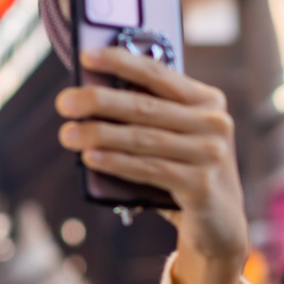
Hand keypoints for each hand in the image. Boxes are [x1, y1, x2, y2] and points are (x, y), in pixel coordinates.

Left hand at [57, 47, 248, 283]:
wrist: (219, 228)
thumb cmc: (185, 173)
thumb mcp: (173, 139)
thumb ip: (148, 116)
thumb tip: (91, 96)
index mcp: (207, 100)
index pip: (159, 73)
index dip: (121, 62)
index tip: (86, 56)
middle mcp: (215, 123)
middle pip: (146, 107)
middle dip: (100, 101)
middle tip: (64, 102)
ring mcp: (212, 155)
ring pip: (144, 139)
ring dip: (101, 134)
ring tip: (67, 134)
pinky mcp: (203, 186)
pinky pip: (151, 170)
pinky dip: (117, 163)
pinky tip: (91, 158)